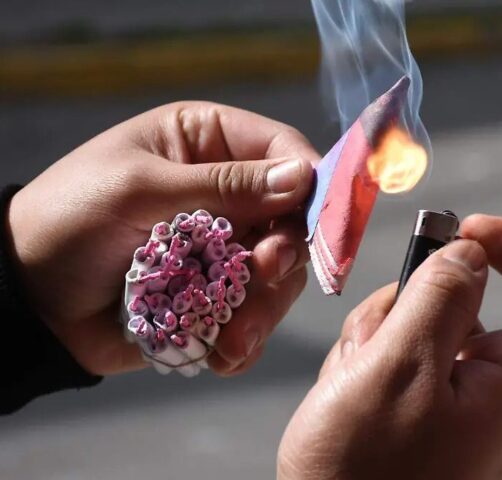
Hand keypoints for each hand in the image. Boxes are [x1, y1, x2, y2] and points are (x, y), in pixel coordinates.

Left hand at [7, 102, 319, 375]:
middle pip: (291, 220)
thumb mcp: (141, 189)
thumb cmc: (70, 220)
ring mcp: (223, 249)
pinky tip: (224, 353)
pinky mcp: (216, 296)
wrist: (27, 298)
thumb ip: (224, 185)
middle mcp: (225, 194)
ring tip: (234, 337)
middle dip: (283, 254)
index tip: (318, 221)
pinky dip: (245, 338)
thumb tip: (303, 178)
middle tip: (263, 274)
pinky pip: (253, 315)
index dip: (310, 183)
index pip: (283, 152)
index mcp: (207, 145)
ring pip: (279, 275)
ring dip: (265, 307)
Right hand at [278, 214, 501, 479]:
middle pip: (469, 297)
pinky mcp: (415, 401)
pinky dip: (365, 354)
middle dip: (413, 298)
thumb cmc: (363, 473)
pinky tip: (345, 389)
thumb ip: (439, 298)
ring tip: (352, 376)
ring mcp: (449, 393)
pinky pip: (396, 347)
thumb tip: (470, 251)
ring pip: (421, 317)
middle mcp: (491, 384)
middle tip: (377, 336)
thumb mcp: (400, 370)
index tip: (468, 232)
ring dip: (379, 330)